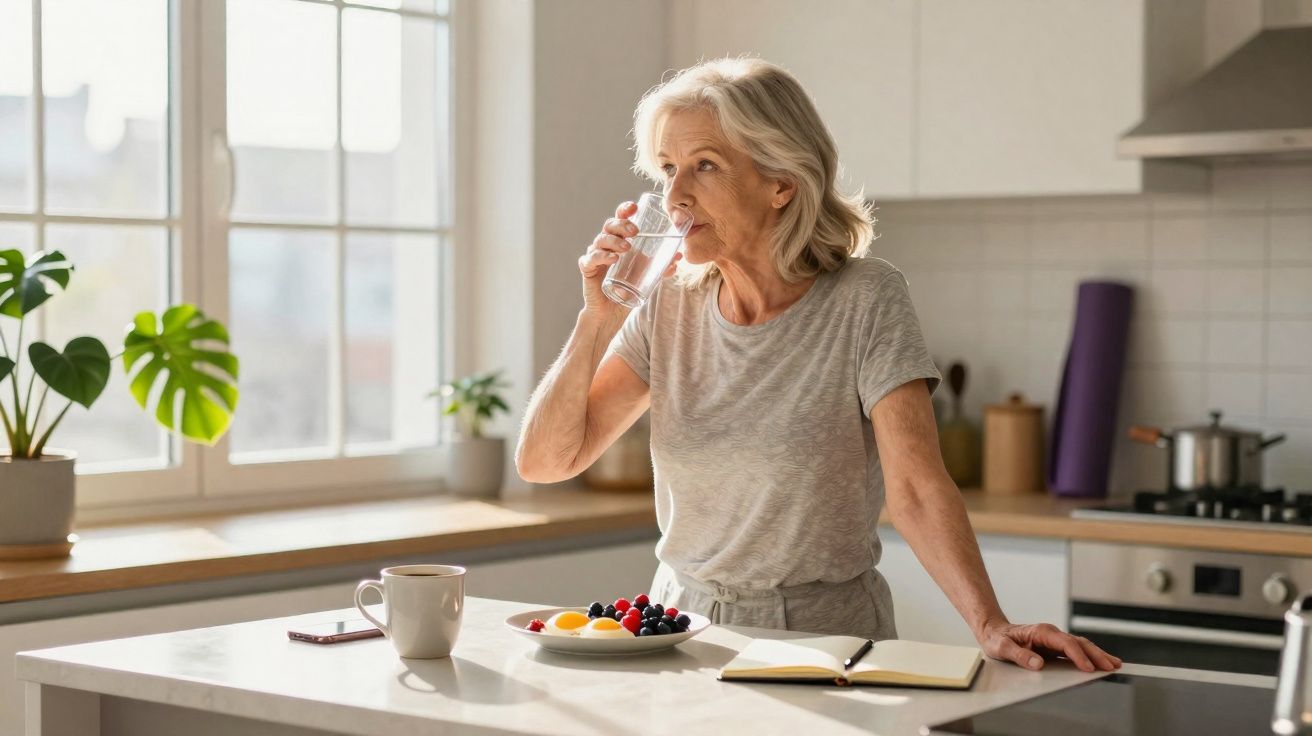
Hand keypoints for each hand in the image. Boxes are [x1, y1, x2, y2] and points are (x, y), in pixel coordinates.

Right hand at [578, 201, 681, 316]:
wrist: (611, 313)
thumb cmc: (627, 289)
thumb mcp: (647, 275)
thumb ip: (661, 266)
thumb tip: (678, 257)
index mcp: (618, 240)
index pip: (619, 219)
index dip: (624, 210)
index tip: (634, 207)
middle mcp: (604, 245)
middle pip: (609, 226)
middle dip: (622, 224)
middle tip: (635, 231)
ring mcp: (594, 256)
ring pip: (600, 240)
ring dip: (614, 241)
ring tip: (627, 247)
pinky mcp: (587, 269)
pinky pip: (590, 259)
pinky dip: (601, 257)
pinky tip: (613, 259)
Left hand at [977, 620, 1121, 672]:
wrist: (993, 631)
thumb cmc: (997, 639)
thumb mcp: (1002, 647)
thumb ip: (1019, 655)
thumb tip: (1038, 664)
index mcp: (1041, 632)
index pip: (1065, 643)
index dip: (1078, 656)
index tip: (1088, 668)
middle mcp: (1050, 633)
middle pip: (1078, 642)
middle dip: (1096, 654)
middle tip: (1111, 666)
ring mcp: (1054, 639)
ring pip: (1081, 645)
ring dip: (1097, 654)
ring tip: (1114, 664)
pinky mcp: (1055, 646)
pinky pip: (1076, 650)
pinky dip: (1090, 656)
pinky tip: (1101, 662)